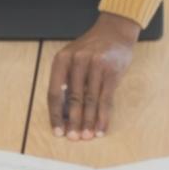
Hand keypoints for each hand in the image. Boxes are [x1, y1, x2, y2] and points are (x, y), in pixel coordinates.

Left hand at [47, 13, 139, 140]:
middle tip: (73, 138)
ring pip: (90, 101)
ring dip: (88, 122)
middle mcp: (77, 61)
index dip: (55, 114)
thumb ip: (66, 81)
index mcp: (62, 59)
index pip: (54, 92)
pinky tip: (101, 128)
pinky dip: (103, 116)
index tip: (58, 130)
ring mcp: (95, 65)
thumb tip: (64, 115)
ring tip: (87, 136)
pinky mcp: (112, 71)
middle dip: (73, 122)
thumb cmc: (91, 49)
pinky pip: (106, 99)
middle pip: (72, 99)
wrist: (114, 32)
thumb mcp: (72, 58)